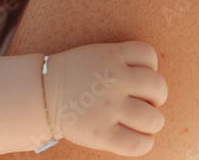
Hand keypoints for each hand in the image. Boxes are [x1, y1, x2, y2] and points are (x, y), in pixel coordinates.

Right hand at [45, 41, 167, 156]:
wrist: (41, 94)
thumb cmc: (73, 76)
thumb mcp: (95, 54)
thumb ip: (123, 62)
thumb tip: (152, 85)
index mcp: (110, 56)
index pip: (148, 55)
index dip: (149, 68)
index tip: (137, 77)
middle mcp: (113, 79)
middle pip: (158, 87)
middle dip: (155, 96)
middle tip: (142, 101)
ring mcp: (107, 107)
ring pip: (153, 119)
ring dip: (151, 122)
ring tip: (139, 121)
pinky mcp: (100, 134)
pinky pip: (138, 144)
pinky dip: (144, 143)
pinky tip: (136, 138)